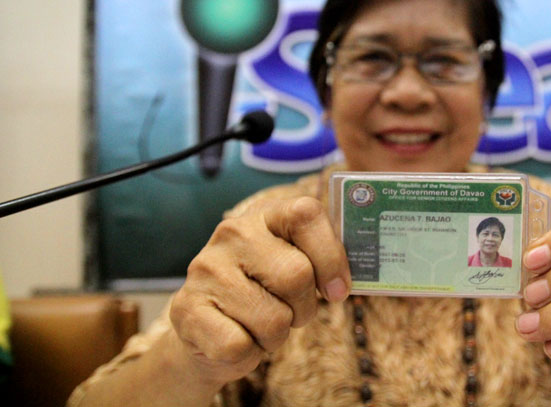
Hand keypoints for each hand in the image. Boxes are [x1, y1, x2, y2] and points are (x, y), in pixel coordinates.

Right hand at [169, 196, 350, 386]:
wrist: (207, 327)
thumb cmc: (264, 293)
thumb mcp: (292, 264)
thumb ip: (321, 260)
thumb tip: (346, 282)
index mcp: (265, 215)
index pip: (306, 214)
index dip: (331, 255)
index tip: (337, 289)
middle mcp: (233, 234)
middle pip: (297, 275)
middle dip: (304, 307)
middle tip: (291, 311)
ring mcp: (206, 269)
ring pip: (272, 319)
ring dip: (276, 335)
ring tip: (259, 324)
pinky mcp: (187, 309)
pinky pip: (240, 345)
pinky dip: (248, 353)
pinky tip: (237, 337)